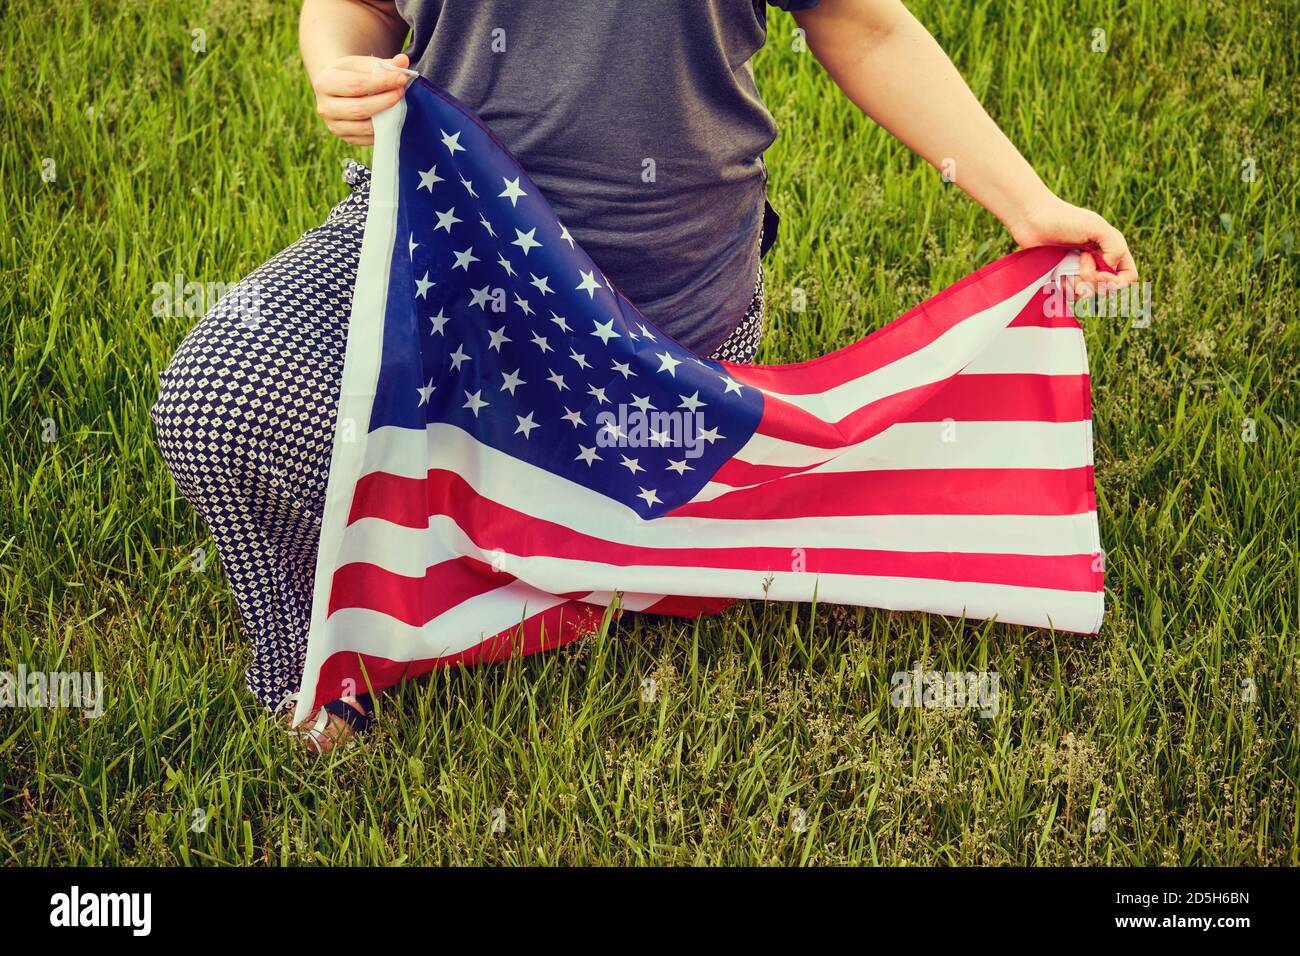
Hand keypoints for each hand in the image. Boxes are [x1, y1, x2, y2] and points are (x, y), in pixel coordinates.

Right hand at [311, 53, 411, 144]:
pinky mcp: (345, 138)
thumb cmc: (350, 73)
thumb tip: (403, 61)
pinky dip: (383, 130)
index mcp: (324, 83)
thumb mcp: (362, 63)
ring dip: (387, 117)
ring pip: (364, 127)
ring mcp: (333, 126)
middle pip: (359, 108)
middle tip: (401, 92)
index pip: (356, 85)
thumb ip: (383, 63)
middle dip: (386, 101)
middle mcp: (325, 107)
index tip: (401, 78)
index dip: (381, 82)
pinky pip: (368, 139)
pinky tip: (391, 118)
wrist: (336, 89)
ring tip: (399, 105)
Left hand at [1005, 196, 1138, 295]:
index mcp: (1112, 249)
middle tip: (1080, 259)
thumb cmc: (1065, 219)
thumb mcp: (1097, 228)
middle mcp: (1098, 262)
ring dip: (1076, 283)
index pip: (1128, 276)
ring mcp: (1079, 271)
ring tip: (1065, 265)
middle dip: (1092, 279)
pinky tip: (1057, 274)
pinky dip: (1064, 288)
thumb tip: (1109, 271)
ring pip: (1087, 293)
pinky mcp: (1062, 277)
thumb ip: (1115, 248)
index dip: (1119, 282)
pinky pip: (1069, 295)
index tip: (1103, 276)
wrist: (1032, 220)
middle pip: (1106, 288)